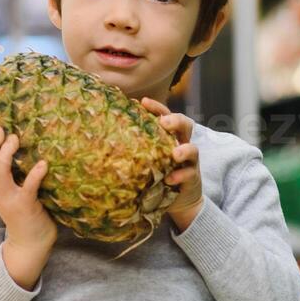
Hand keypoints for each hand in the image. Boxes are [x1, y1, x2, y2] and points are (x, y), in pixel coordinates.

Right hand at [0, 126, 53, 289]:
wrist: (30, 244)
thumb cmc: (25, 216)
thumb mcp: (9, 196)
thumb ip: (6, 180)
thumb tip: (10, 155)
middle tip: (0, 130)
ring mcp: (10, 200)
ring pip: (0, 173)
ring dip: (6, 154)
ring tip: (15, 139)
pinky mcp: (26, 206)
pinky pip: (28, 188)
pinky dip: (35, 174)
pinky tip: (43, 164)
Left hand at [140, 98, 201, 231]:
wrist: (180, 199)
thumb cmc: (159, 173)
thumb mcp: (148, 157)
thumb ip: (136, 146)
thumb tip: (106, 133)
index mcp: (170, 136)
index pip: (166, 115)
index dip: (157, 107)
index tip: (143, 101)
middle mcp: (182, 144)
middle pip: (186, 125)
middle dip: (175, 121)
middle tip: (164, 123)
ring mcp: (189, 161)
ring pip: (193, 150)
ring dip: (184, 150)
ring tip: (174, 154)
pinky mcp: (192, 178)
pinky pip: (189, 174)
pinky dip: (180, 175)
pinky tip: (169, 179)